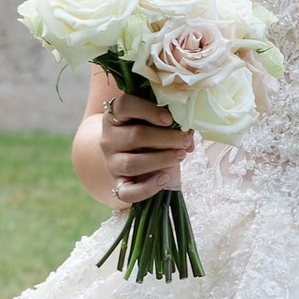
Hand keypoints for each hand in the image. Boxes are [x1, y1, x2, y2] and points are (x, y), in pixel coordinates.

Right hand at [97, 87, 192, 209]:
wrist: (132, 158)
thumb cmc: (150, 135)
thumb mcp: (157, 123)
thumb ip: (171, 124)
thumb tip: (188, 137)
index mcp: (116, 116)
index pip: (124, 105)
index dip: (148, 110)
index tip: (169, 119)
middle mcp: (109, 138)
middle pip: (135, 136)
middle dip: (165, 138)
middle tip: (185, 139)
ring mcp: (112, 163)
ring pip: (132, 163)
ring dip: (161, 159)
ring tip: (181, 155)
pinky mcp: (118, 184)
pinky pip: (127, 192)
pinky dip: (148, 188)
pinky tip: (165, 178)